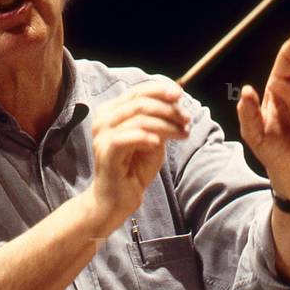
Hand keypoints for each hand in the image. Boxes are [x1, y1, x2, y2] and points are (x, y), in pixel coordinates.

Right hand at [89, 81, 190, 226]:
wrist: (118, 199)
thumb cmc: (134, 169)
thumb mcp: (152, 140)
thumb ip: (159, 121)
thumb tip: (176, 103)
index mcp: (112, 111)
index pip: (138, 91)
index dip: (161, 90)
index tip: (181, 96)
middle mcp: (104, 119)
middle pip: (140, 102)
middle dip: (168, 109)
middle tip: (187, 120)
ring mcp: (102, 135)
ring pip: (139, 118)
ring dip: (166, 124)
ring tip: (182, 133)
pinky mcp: (106, 151)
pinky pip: (128, 137)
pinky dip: (147, 137)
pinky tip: (158, 144)